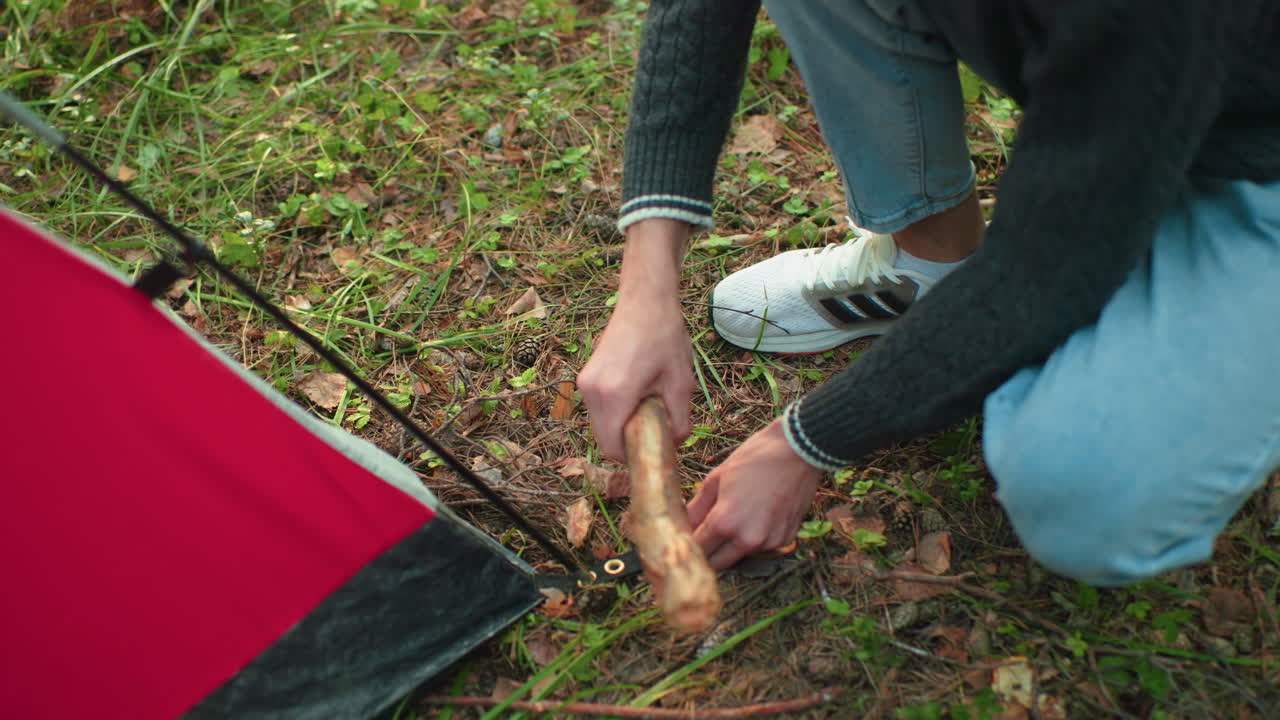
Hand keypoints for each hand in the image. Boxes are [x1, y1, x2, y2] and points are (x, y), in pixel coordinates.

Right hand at [578, 219, 693, 460]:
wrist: (645, 300)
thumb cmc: (664, 336)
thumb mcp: (680, 382)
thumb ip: (679, 420)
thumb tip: (675, 445)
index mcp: (614, 395)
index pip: (612, 449)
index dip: (633, 457)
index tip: (653, 452)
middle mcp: (592, 391)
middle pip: (604, 438)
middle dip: (628, 442)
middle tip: (655, 432)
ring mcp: (585, 382)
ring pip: (600, 424)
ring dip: (621, 426)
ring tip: (648, 409)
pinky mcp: (586, 376)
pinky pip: (598, 408)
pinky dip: (615, 411)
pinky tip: (637, 396)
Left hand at [688, 418, 823, 569]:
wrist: (798, 450)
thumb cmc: (755, 458)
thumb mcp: (717, 477)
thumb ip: (698, 507)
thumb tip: (684, 524)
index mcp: (725, 522)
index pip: (698, 549)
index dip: (690, 545)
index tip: (686, 540)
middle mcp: (748, 539)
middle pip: (718, 563)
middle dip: (709, 552)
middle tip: (705, 535)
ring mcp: (770, 542)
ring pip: (741, 555)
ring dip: (733, 546)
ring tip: (736, 517)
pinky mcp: (786, 539)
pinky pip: (763, 546)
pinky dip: (756, 537)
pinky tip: (758, 515)